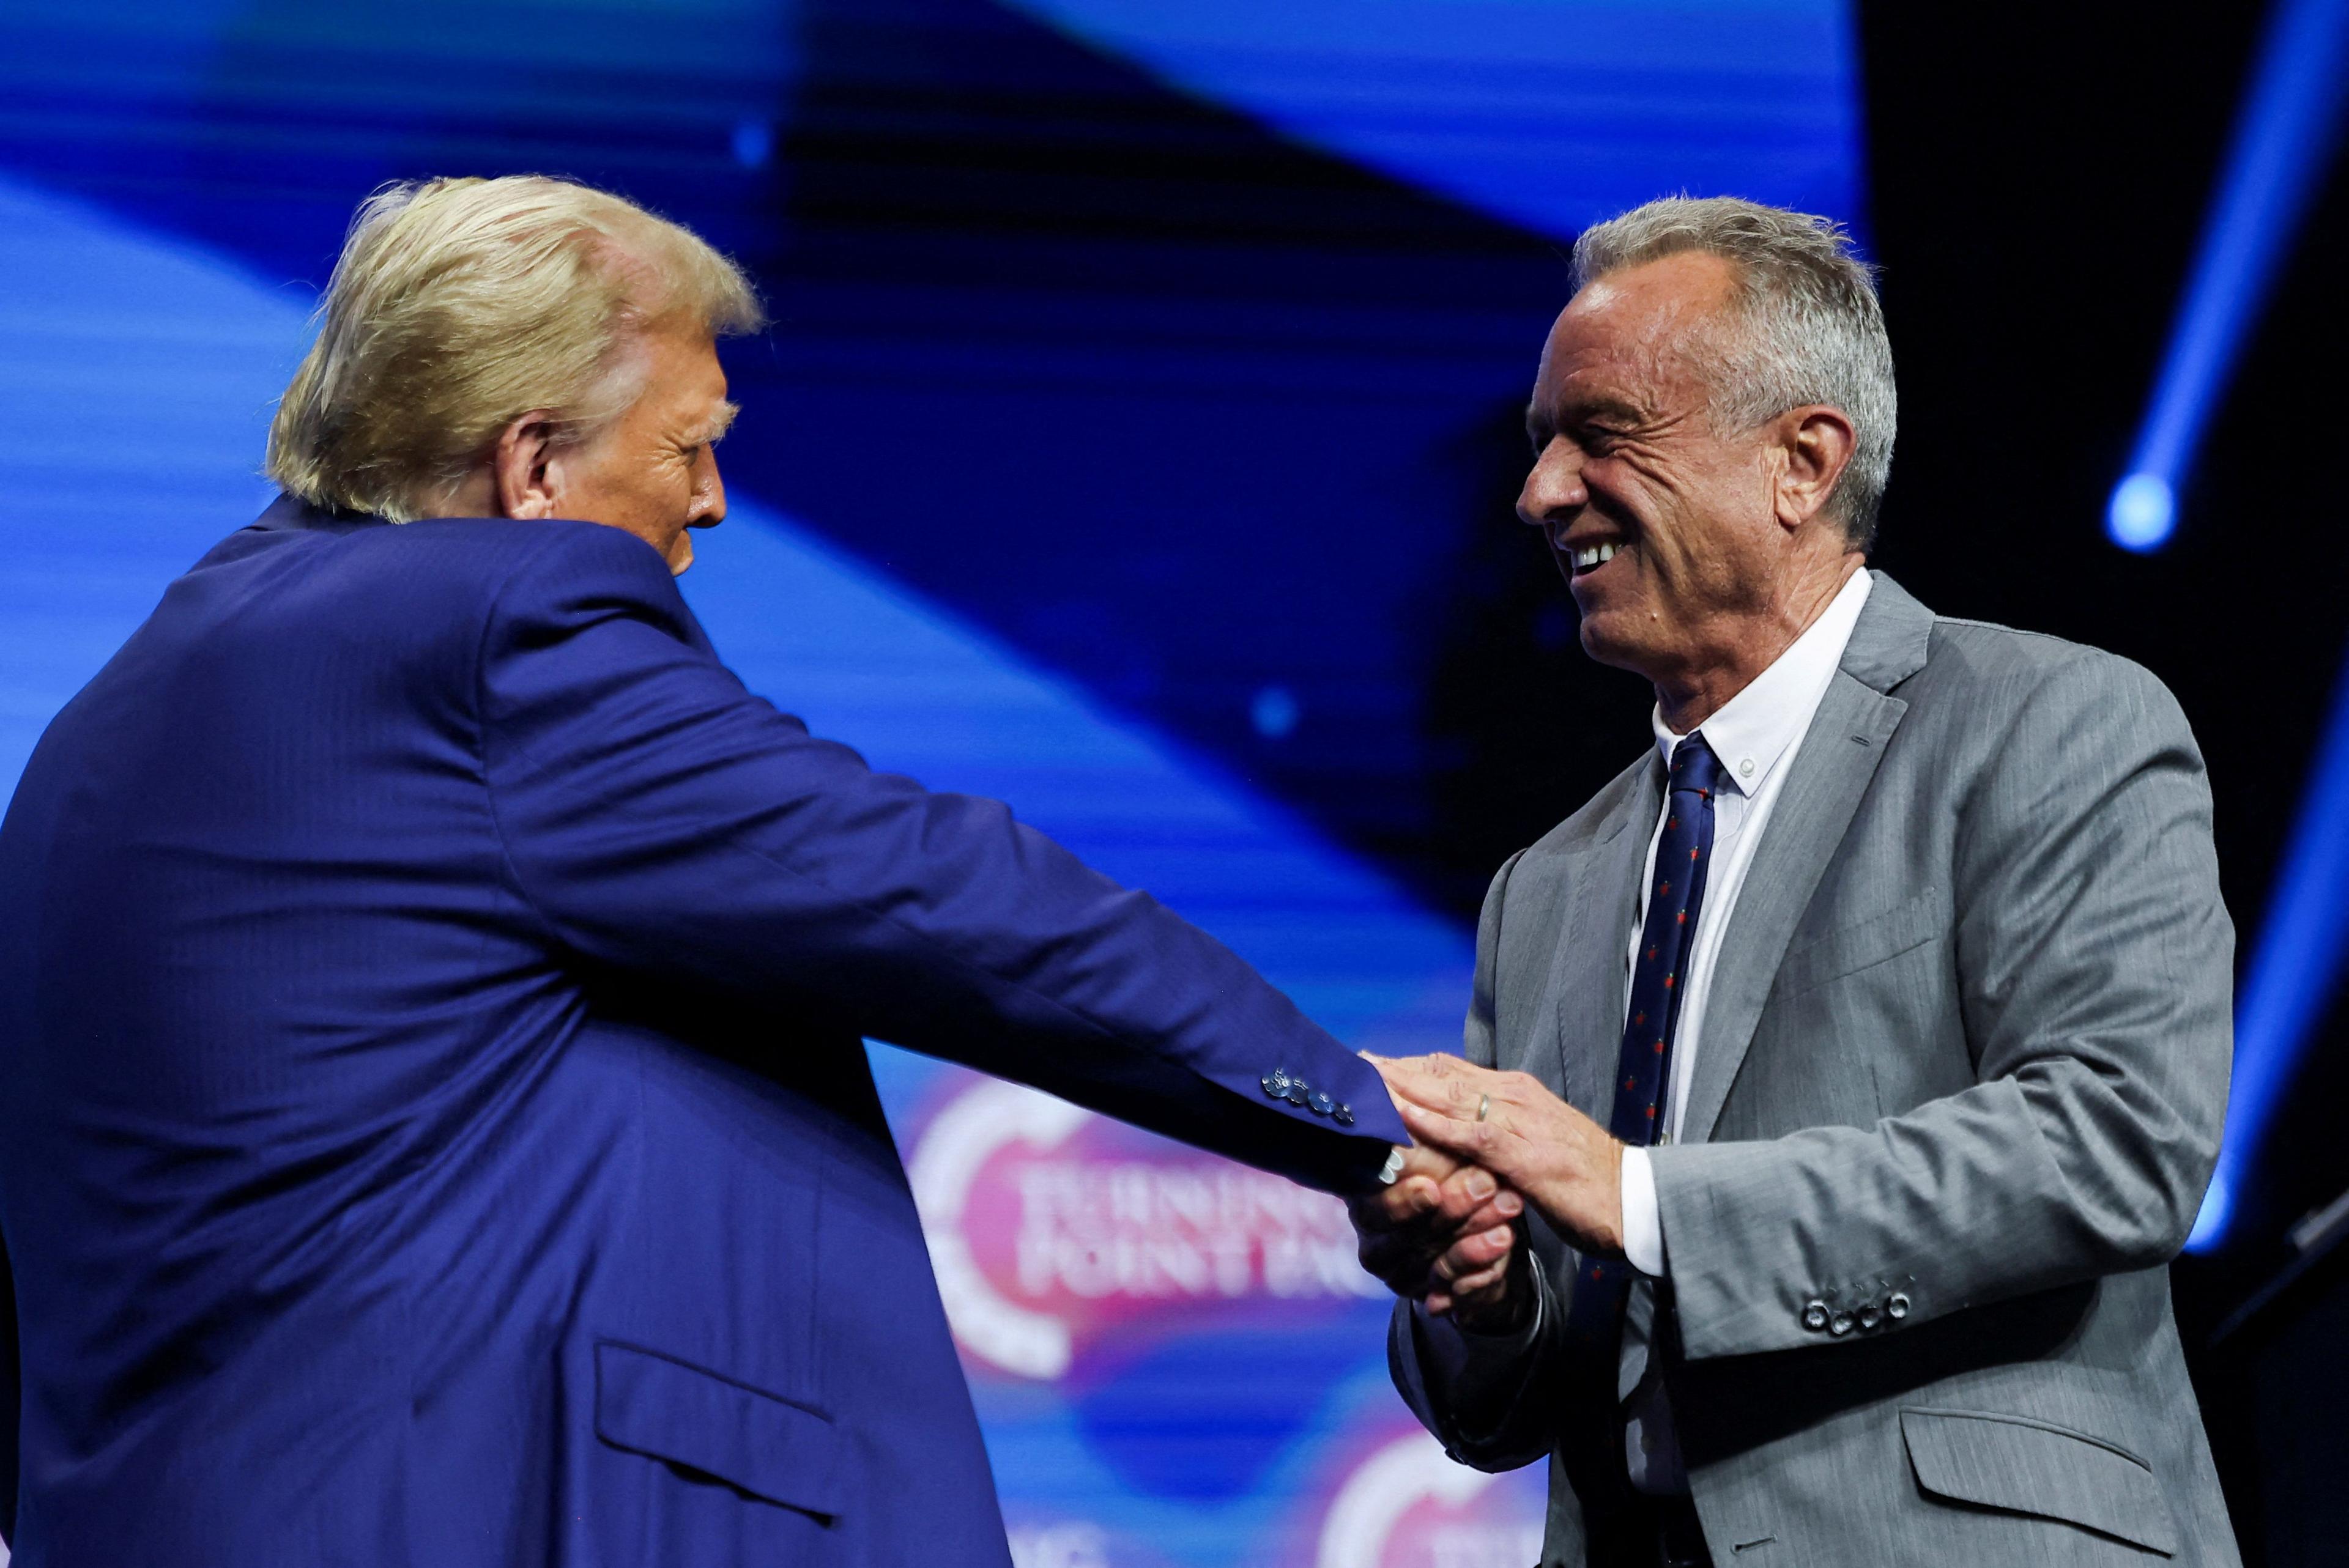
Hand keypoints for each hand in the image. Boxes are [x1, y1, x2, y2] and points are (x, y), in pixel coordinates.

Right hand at [1347, 1142, 1526, 1331]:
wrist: (1476, 1235)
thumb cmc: (1450, 1177)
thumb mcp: (1439, 1154)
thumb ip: (1424, 1137)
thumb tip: (1407, 1101)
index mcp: (1366, 1205)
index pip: (1374, 1207)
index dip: (1401, 1201)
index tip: (1431, 1189)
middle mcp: (1378, 1244)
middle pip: (1405, 1237)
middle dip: (1451, 1210)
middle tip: (1486, 1186)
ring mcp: (1405, 1274)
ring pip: (1437, 1263)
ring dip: (1474, 1238)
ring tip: (1509, 1212)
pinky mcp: (1436, 1295)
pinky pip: (1460, 1289)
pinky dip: (1484, 1266)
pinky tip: (1505, 1242)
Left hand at [1371, 1053, 1626, 1258]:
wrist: (1637, 1202)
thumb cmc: (1587, 1180)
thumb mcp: (1536, 1146)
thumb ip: (1500, 1133)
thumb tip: (1461, 1132)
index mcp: (1518, 1093)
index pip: (1452, 1070)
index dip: (1409, 1067)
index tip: (1372, 1065)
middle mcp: (1516, 1097)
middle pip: (1442, 1075)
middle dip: (1396, 1070)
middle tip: (1353, 1063)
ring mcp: (1522, 1123)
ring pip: (1450, 1096)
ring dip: (1404, 1087)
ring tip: (1364, 1081)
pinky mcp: (1527, 1156)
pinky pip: (1471, 1134)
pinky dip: (1434, 1123)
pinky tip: (1404, 1116)